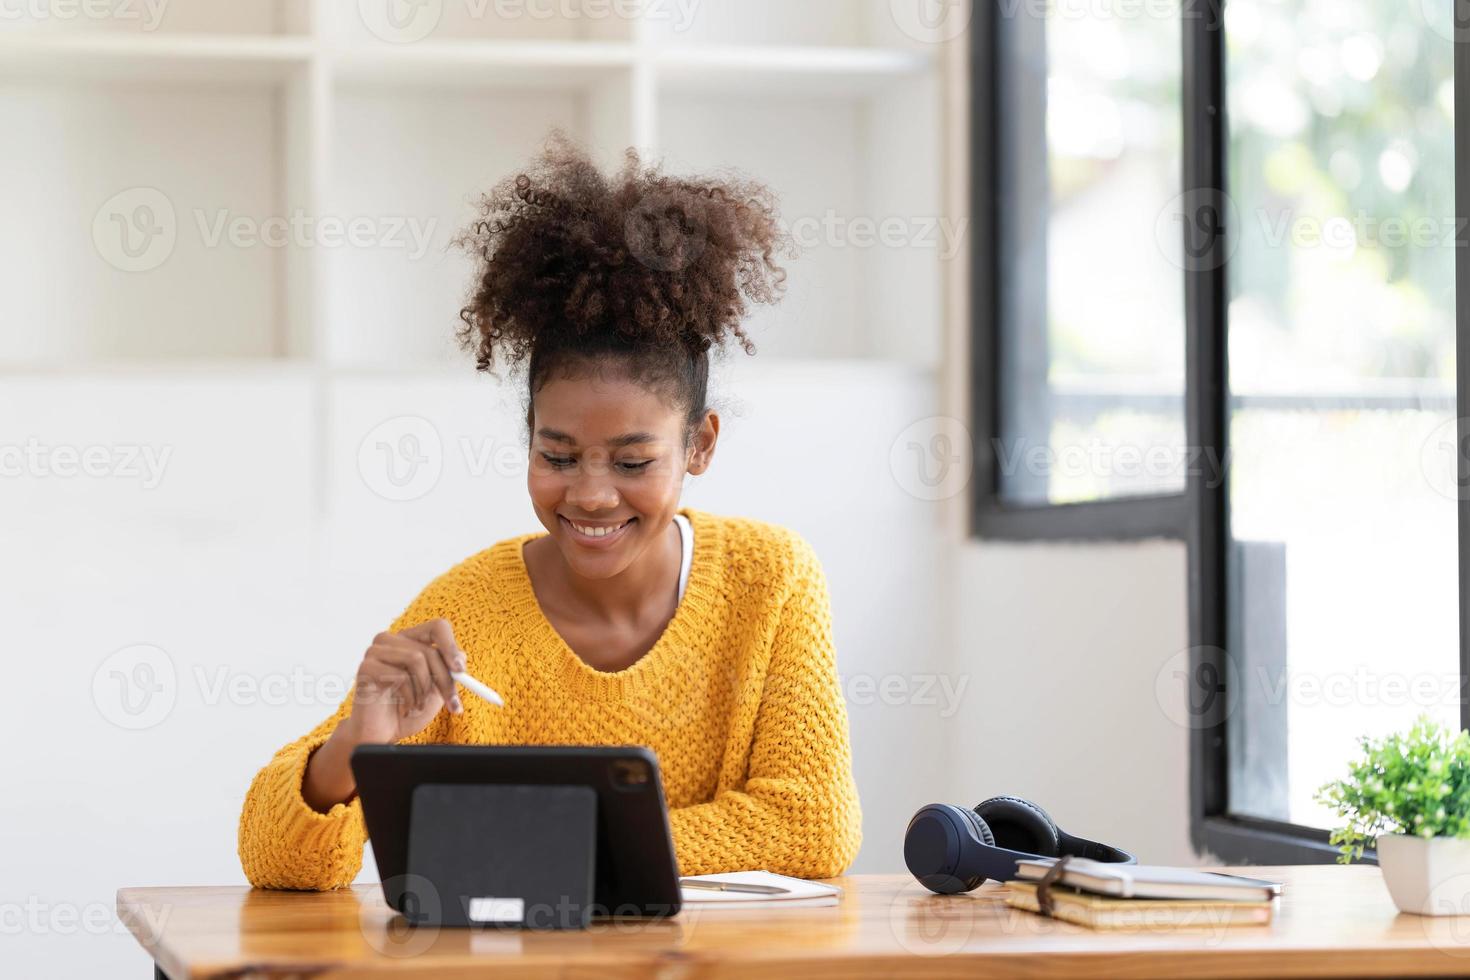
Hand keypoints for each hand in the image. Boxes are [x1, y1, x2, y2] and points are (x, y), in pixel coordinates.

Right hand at [345, 619, 466, 744]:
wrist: (381, 734)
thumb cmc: (407, 709)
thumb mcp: (436, 690)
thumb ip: (448, 671)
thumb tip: (461, 657)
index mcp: (410, 640)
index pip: (437, 628)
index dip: (451, 647)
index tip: (460, 670)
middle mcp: (391, 640)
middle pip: (429, 650)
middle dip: (445, 681)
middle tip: (453, 703)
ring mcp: (375, 651)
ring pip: (416, 659)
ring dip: (424, 690)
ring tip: (418, 706)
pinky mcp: (366, 667)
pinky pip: (400, 676)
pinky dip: (409, 697)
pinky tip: (404, 709)